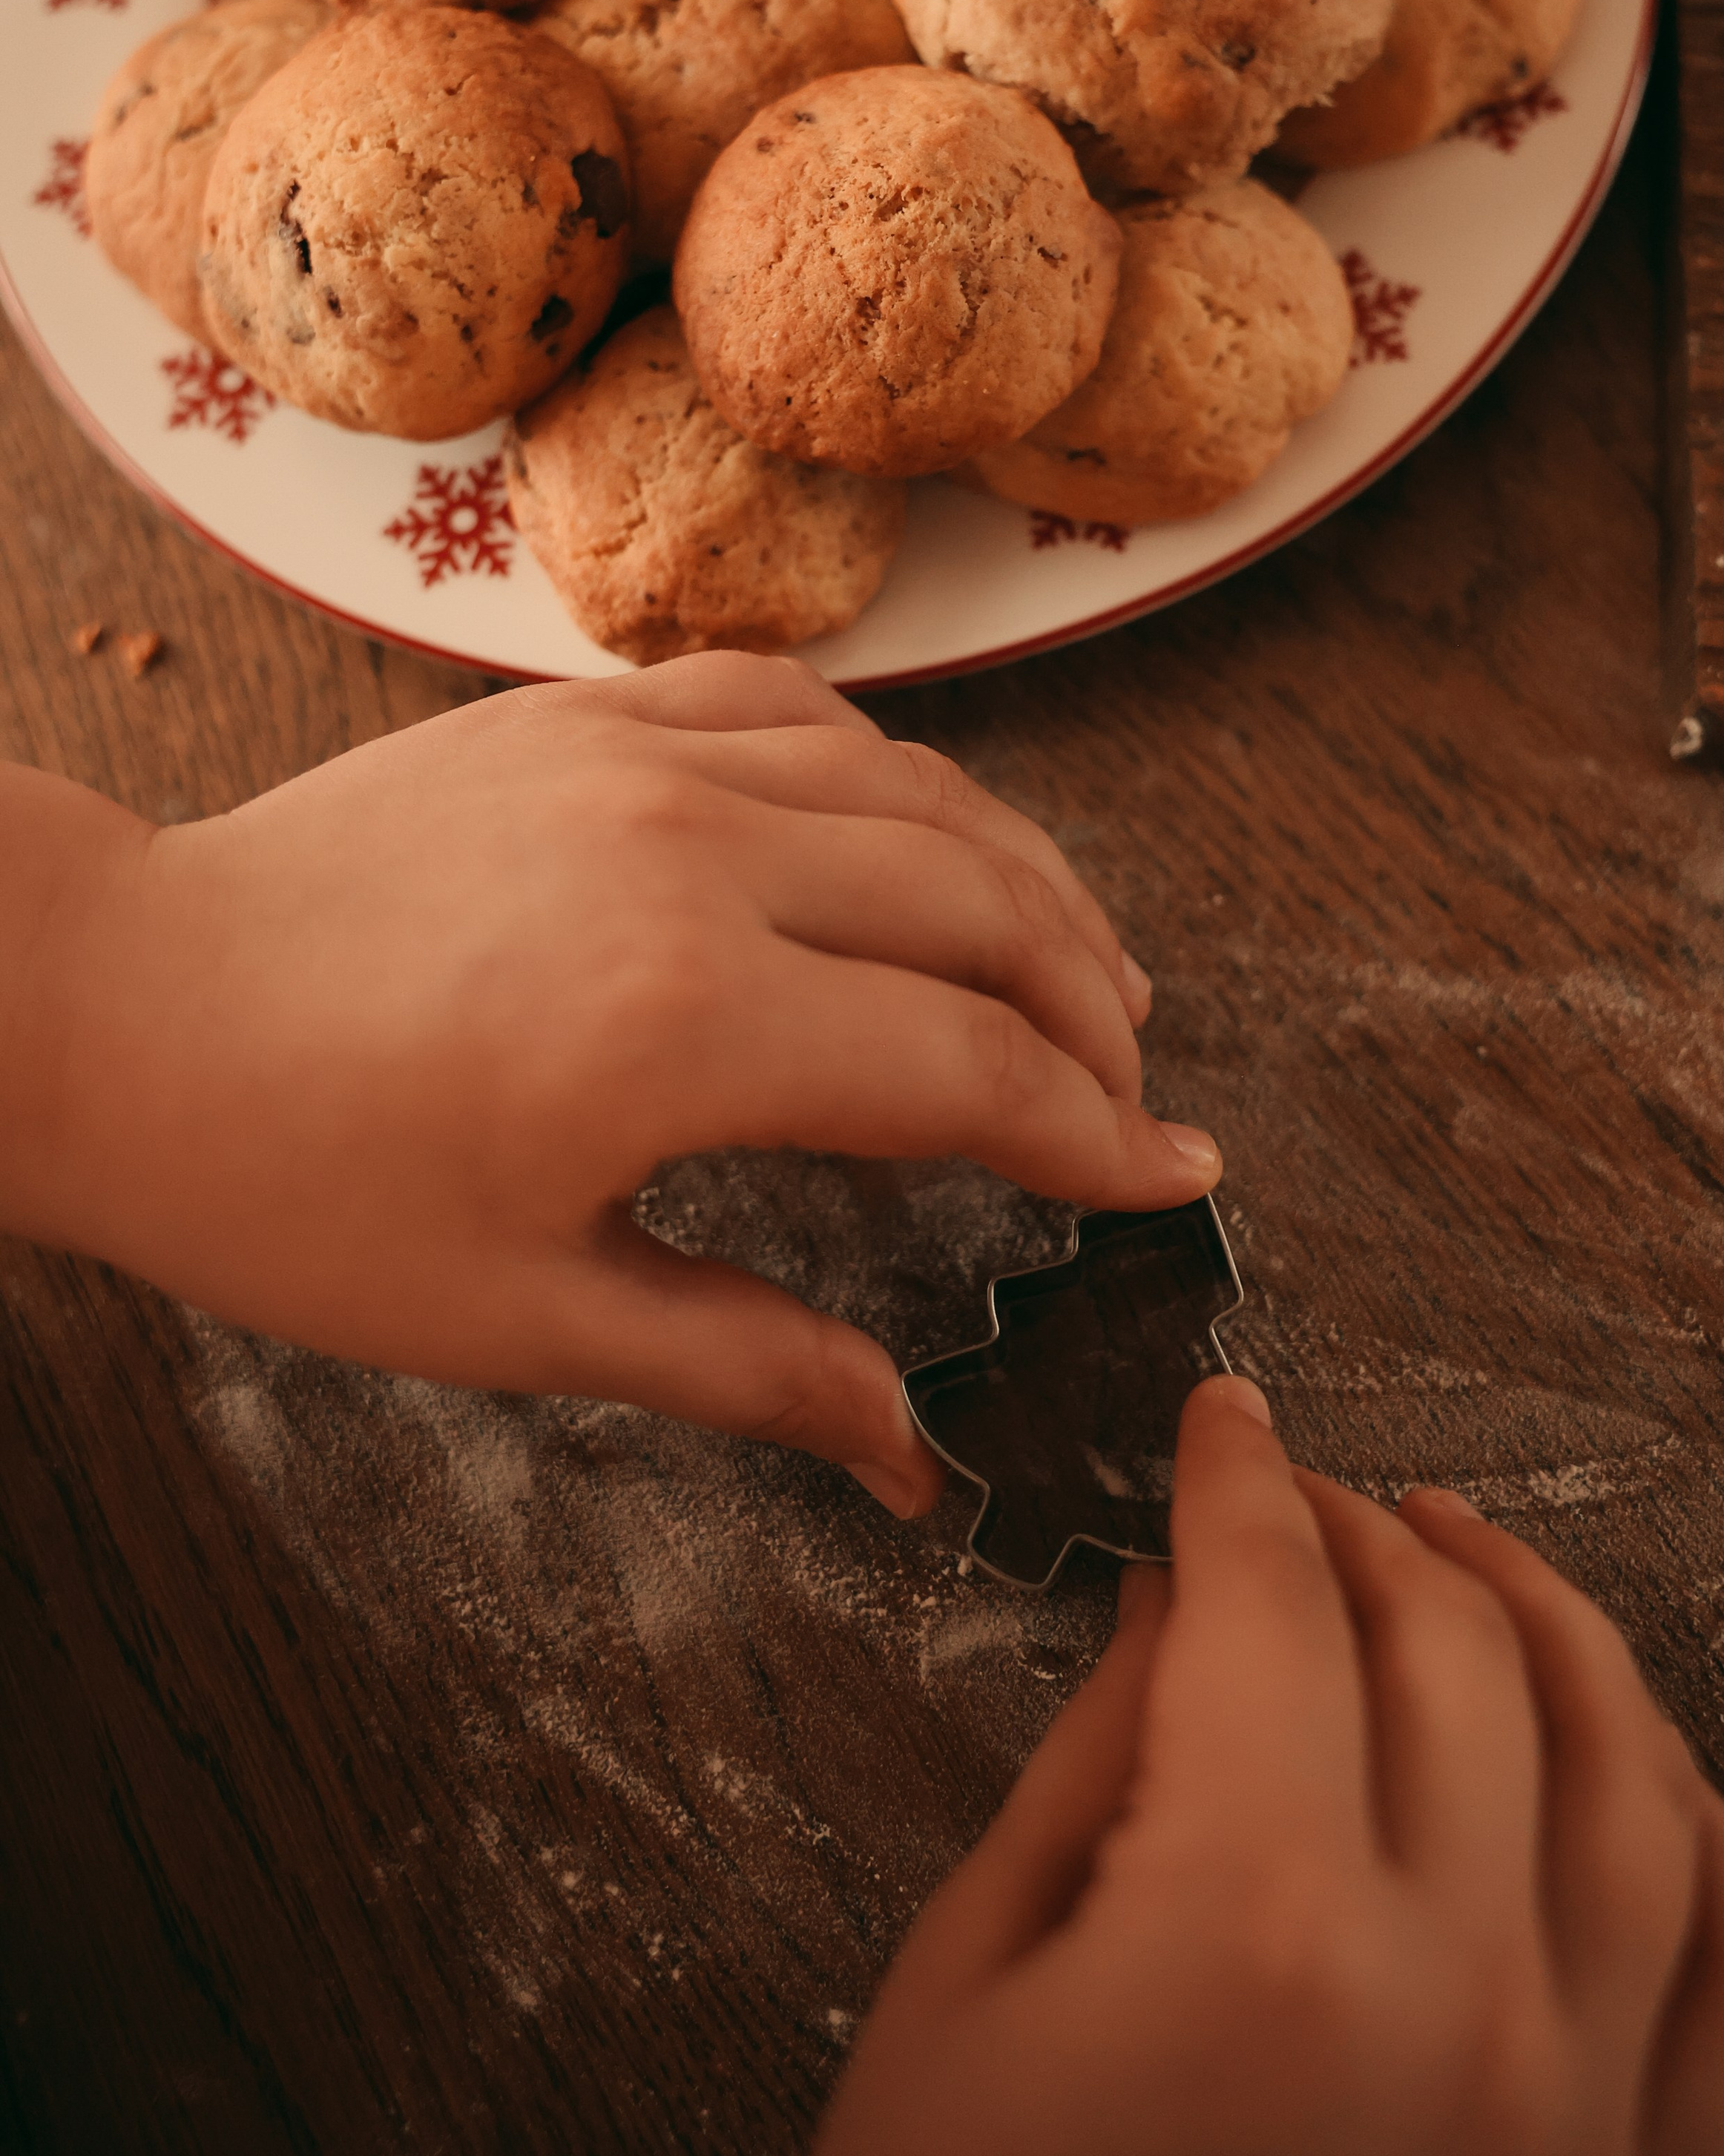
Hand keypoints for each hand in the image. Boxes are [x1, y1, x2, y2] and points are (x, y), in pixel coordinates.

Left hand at [0, 657, 1219, 1514]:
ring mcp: (638, 763)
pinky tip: (915, 832)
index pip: (973, 1071)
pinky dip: (892, 769)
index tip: (1171, 1182)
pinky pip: (794, 708)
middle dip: (1091, 1009)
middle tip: (1130, 1093)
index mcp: (691, 1021)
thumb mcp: (526, 1313)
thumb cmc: (293, 1183)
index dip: (1095, 1138)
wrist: (121, 1013)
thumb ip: (746, 1365)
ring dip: (1023, 878)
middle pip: (985, 908)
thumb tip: (907, 1447)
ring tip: (1075, 965)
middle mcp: (695, 859)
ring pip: (917, 790)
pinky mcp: (580, 718)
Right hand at [797, 1378, 1723, 2155]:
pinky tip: (1632, 1768)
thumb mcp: (971, 1981)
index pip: (1273, 1605)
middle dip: (1366, 1533)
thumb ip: (1097, 1760)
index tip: (1224, 1428)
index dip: (1240, 1483)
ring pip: (1633, 1778)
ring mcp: (1575, 2119)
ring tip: (1467, 1557)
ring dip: (1550, 1627)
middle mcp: (1456, 2009)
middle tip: (1302, 1497)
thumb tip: (1173, 1595)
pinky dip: (1702, 1840)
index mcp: (1257, 1933)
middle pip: (1456, 1658)